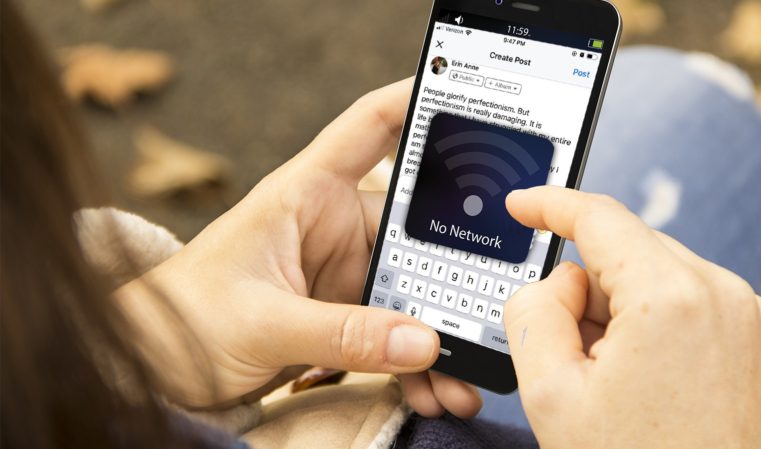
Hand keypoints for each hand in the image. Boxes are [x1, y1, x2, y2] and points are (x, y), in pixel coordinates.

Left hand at [117, 79, 480, 416]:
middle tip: (487, 313)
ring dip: (438, 334)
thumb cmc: (183, 318)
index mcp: (306, 195)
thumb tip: (421, 341)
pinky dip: (415, 362)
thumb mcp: (262, 323)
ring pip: (411, 292)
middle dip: (452, 275)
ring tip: (463, 381)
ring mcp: (341, 274)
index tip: (473, 105)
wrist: (152, 366)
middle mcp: (331, 227)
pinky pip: (394, 332)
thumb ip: (341, 334)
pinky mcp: (342, 315)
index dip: (417, 104)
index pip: (369, 129)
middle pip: (413, 230)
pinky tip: (433, 389)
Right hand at [503, 187, 760, 447]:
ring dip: (630, 315)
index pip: (599, 218)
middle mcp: (730, 299)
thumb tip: (561, 282)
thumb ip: (534, 311)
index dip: (550, 204)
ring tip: (620, 387)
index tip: (525, 204)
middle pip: (634, 255)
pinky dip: (670, 333)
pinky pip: (705, 313)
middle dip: (591, 287)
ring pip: (669, 283)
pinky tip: (658, 390)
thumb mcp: (551, 394)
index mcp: (673, 298)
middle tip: (571, 352)